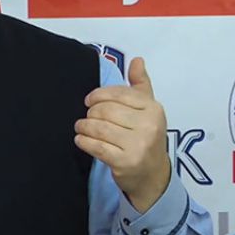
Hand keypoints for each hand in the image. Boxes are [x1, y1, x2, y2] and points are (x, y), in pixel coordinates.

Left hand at [74, 57, 170, 212]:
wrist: (153, 175)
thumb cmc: (146, 136)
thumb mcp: (148, 109)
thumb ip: (140, 84)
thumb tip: (137, 59)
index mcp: (154, 109)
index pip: (118, 94)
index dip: (98, 95)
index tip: (89, 100)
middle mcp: (149, 126)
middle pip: (106, 110)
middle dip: (91, 112)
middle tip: (87, 116)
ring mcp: (138, 145)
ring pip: (99, 127)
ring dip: (84, 126)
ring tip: (81, 127)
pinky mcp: (125, 162)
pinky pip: (96, 146)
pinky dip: (84, 141)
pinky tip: (81, 139)